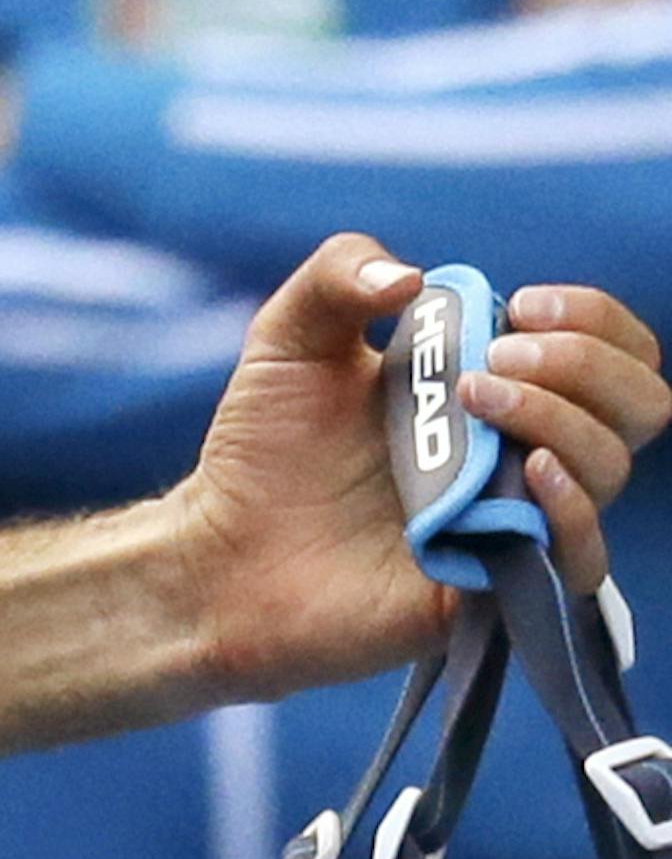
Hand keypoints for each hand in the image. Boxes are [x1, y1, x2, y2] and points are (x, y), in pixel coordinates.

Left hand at [173, 236, 670, 699]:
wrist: (227, 550)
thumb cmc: (266, 443)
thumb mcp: (292, 332)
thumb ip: (342, 272)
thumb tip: (414, 276)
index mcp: (491, 382)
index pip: (607, 348)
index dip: (592, 318)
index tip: (522, 307)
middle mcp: (521, 450)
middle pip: (639, 403)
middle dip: (586, 360)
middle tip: (497, 357)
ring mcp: (516, 518)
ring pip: (613, 465)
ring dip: (560, 415)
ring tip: (474, 398)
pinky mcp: (502, 585)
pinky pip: (582, 557)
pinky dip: (573, 508)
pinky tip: (530, 472)